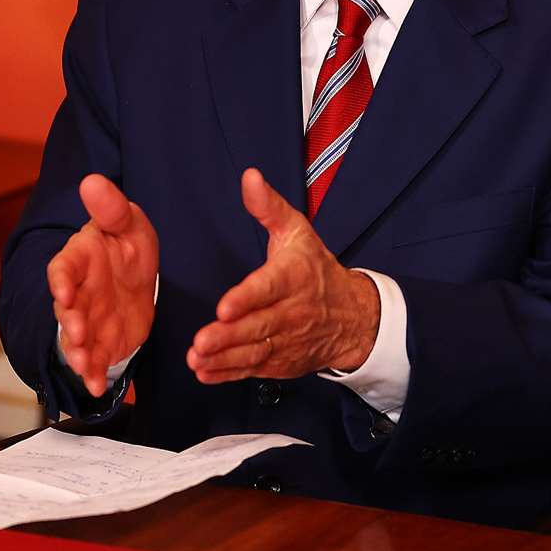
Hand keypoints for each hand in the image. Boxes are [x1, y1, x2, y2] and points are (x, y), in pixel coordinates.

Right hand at [48, 174, 158, 397]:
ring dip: (78, 354)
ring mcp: (86, 319)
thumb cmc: (127, 242)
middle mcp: (76, 293)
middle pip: (67, 310)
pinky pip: (94, 360)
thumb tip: (92, 180)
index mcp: (78, 260)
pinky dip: (94, 374)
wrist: (140, 274)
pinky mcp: (101, 341)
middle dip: (72, 324)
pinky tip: (98, 388)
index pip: (62, 269)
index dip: (61, 281)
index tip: (64, 293)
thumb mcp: (127, 221)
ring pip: (76, 340)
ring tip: (85, 367)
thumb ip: (111, 208)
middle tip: (80, 335)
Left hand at [186, 168, 379, 382]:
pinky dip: (229, 374)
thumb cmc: (316, 270)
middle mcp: (292, 311)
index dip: (247, 298)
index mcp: (294, 276)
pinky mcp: (280, 361)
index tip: (225, 307)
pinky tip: (206, 373)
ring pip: (254, 351)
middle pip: (258, 325)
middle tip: (201, 342)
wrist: (353, 316)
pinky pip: (254, 369)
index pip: (269, 288)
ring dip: (224, 358)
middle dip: (228, 336)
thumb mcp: (297, 232)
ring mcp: (286, 340)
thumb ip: (269, 207)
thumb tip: (248, 177)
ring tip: (198, 360)